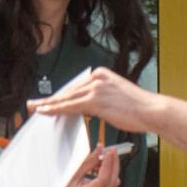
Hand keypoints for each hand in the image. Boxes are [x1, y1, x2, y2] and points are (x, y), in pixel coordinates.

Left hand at [30, 70, 164, 136]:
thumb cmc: (138, 108)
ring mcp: (95, 87)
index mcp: (101, 74)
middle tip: (33, 104)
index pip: (75, 87)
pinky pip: (70, 105)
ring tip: (34, 109)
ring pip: (66, 98)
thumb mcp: (116, 96)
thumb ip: (100, 98)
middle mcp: (96, 77)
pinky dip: (56, 109)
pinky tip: (45, 112)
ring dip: (48, 104)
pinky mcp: (95, 99)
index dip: (60, 96)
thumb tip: (87, 106)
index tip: (48, 100)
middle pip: (68, 91)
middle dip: (50, 99)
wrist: (152, 111)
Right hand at [58, 145, 122, 186]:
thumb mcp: (72, 170)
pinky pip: (108, 184)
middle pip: (111, 182)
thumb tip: (101, 149)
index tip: (109, 152)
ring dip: (111, 168)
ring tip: (104, 156)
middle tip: (112, 150)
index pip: (103, 180)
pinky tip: (102, 164)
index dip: (108, 164)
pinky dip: (108, 173)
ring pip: (112, 183)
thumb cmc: (58, 183)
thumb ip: (89, 161)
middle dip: (113, 164)